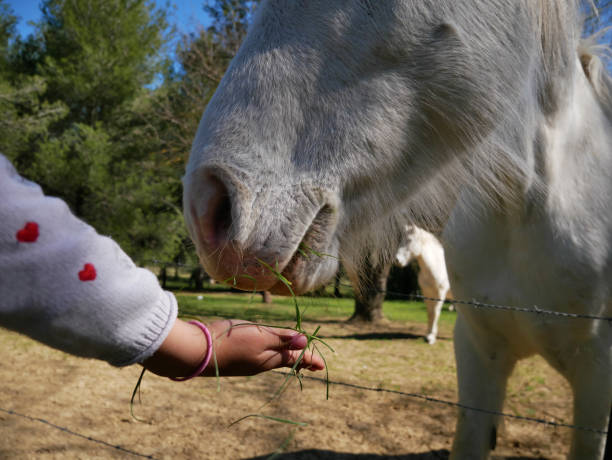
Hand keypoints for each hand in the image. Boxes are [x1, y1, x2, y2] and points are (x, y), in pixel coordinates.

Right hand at [143, 318, 324, 378]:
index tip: (322, 365)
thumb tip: (306, 341)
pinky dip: (270, 354)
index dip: (309, 358)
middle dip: (299, 359)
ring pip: (273, 359)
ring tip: (294, 356)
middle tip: (312, 362)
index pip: (295, 359)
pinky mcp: (236, 358)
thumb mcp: (261, 336)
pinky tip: (267, 351)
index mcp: (270, 359)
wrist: (199, 352)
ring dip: (286, 357)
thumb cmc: (233, 341)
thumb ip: (283, 339)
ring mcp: (248, 363)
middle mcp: (261, 364)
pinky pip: (260, 357)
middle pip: (285, 361)